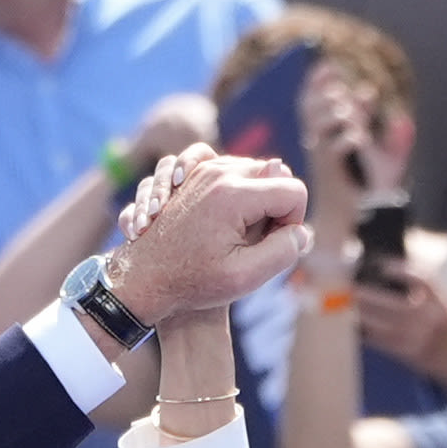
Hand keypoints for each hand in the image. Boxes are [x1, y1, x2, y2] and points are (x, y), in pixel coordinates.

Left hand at [107, 143, 312, 320]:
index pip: (294, 191)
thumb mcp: (246, 277)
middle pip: (275, 176)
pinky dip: (233, 185)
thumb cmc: (192, 282)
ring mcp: (201, 168)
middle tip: (255, 241)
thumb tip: (302, 230)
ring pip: (252, 169)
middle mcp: (218, 171)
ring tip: (237, 232)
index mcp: (235, 195)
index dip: (293, 222)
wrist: (144, 277)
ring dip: (255, 197)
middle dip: (276, 207)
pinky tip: (225, 213)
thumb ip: (284, 251)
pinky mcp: (190, 172)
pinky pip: (227, 165)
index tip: (272, 245)